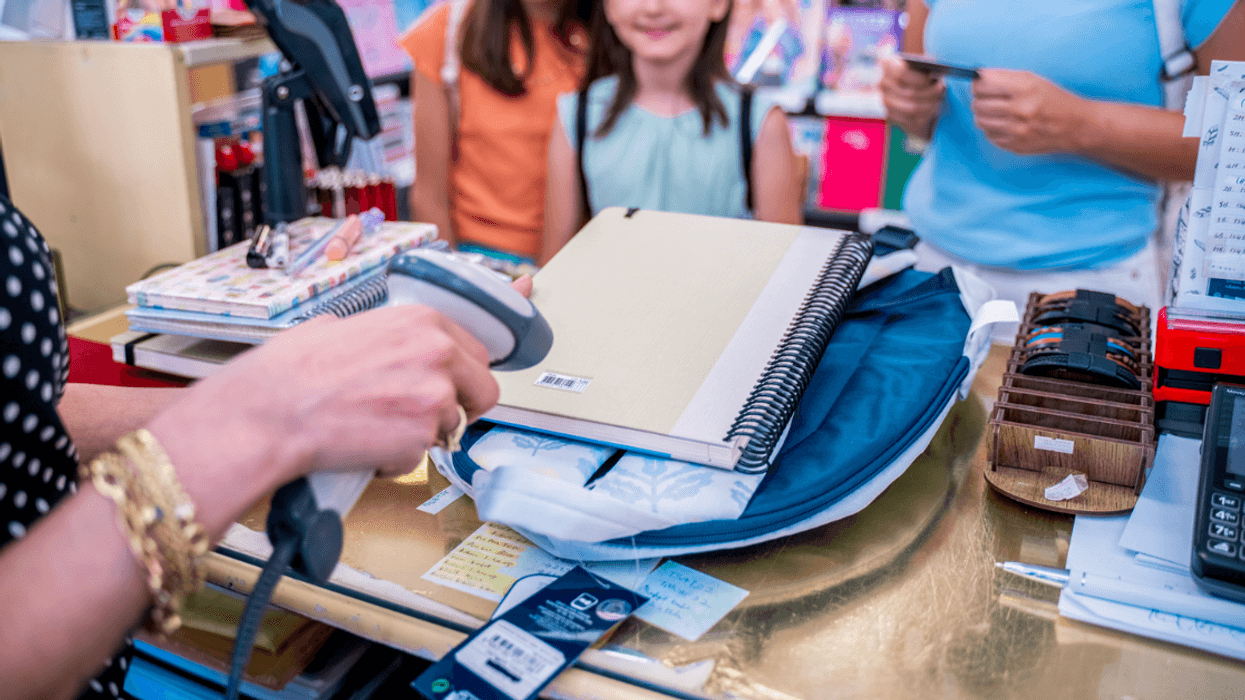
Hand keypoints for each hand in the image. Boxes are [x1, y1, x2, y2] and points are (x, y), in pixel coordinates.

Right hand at [147, 304, 497, 523]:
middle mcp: (438, 352)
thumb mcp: (340, 326)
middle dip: (461, 408)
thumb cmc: (291, 372)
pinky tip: (364, 445)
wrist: (270, 412)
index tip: (452, 388)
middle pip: (485, 391)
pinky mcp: (422, 435)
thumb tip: (382, 341)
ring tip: (375, 429)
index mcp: (422, 321)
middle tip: (424, 417)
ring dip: (421, 435)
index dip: (462, 376)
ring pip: (453, 427)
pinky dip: (396, 459)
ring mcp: (435, 395)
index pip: (477, 352)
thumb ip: (380, 334)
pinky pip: (422, 456)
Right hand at [879, 55, 944, 139]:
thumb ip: (926, 64)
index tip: (931, 79)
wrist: (909, 82)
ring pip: (911, 108)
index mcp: (888, 64)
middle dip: (929, 93)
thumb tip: (935, 74)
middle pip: (908, 93)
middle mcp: (882, 83)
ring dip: (929, 105)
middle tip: (941, 90)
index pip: (901, 73)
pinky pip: (910, 120)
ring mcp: (885, 101)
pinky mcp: (891, 115)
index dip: (918, 78)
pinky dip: (924, 116)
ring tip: (938, 100)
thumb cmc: (919, 69)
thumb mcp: (921, 62)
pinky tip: (932, 110)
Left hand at [970, 69, 1089, 154]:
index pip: (982, 85)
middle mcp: (1019, 110)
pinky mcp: (1014, 145)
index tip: (980, 84)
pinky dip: (992, 128)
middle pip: (978, 103)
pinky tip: (1004, 123)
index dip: (978, 84)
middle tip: (987, 97)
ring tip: (995, 110)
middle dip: (979, 98)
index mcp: (1024, 88)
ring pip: (980, 120)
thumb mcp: (1033, 80)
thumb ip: (1003, 76)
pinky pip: (989, 135)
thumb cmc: (1053, 99)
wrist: (1074, 126)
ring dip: (983, 114)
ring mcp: (1016, 131)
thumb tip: (977, 77)